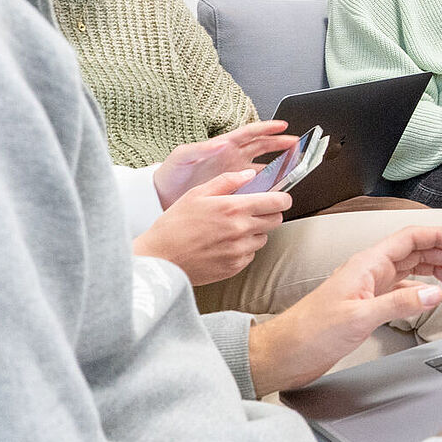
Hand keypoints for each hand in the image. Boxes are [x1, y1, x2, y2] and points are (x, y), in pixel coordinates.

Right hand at [132, 170, 290, 285]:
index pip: (277, 202)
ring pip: (263, 238)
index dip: (282, 198)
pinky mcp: (234, 267)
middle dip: (270, 213)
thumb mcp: (197, 194)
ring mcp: (239, 251)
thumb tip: (250, 173)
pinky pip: (250, 255)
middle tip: (254, 211)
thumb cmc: (174, 225)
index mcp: (233, 208)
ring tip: (232, 229)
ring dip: (255, 232)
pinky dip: (244, 249)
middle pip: (276, 220)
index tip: (280, 197)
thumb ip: (226, 181)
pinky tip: (225, 244)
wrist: (159, 260)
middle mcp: (241, 230)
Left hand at [152, 121, 299, 207]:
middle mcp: (232, 159)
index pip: (251, 133)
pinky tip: (274, 192)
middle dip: (281, 144)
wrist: (162, 198)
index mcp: (224, 146)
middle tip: (297, 146)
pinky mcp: (233, 190)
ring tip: (293, 168)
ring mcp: (234, 174)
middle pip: (263, 147)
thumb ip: (201, 148)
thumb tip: (221, 143)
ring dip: (278, 166)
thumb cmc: (170, 174)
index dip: (268, 128)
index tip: (283, 126)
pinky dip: (266, 187)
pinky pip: (254, 186)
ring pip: (263, 167)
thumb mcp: (182, 157)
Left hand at [247, 225, 441, 395]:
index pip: (412, 238)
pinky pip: (403, 286)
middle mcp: (371, 269)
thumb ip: (398, 302)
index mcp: (368, 263)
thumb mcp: (359, 316)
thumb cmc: (311, 331)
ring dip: (438, 270)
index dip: (441, 236)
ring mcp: (370, 286)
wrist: (286, 351)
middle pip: (417, 251)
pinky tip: (432, 294)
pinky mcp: (368, 303)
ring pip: (413, 267)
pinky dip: (422, 287)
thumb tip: (433, 292)